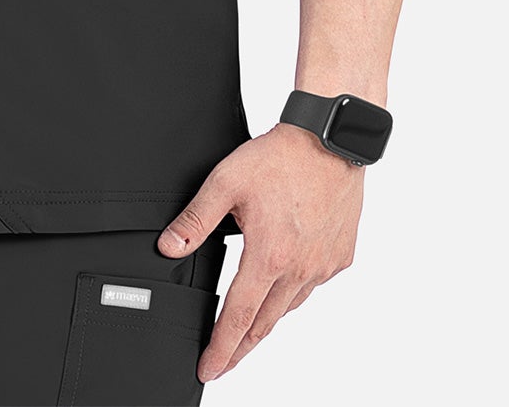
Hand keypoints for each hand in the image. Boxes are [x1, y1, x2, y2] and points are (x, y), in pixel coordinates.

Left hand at [157, 122, 363, 381]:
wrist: (330, 140)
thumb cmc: (279, 157)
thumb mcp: (226, 181)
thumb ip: (195, 219)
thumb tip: (169, 247)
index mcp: (269, 256)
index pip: (238, 317)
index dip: (220, 348)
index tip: (208, 369)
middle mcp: (299, 269)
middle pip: (264, 324)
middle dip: (240, 348)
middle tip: (222, 362)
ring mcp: (323, 266)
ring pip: (289, 307)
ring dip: (266, 322)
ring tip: (247, 330)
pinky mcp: (340, 258)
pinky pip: (311, 287)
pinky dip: (292, 294)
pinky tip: (281, 286)